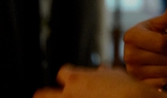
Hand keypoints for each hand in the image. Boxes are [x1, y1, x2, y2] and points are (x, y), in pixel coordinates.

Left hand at [33, 65, 160, 97]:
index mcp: (76, 78)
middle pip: (42, 95)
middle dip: (42, 95)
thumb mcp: (116, 74)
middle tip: (41, 96)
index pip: (62, 73)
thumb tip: (101, 70)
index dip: (67, 76)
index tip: (70, 79)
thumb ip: (104, 72)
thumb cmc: (125, 87)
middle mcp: (68, 93)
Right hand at [123, 0, 166, 86]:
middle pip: (166, 57)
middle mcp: (127, 55)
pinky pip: (163, 83)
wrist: (145, 50)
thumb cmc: (154, 33)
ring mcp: (132, 72)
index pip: (162, 43)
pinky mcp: (138, 84)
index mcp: (131, 36)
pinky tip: (166, 67)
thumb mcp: (161, 22)